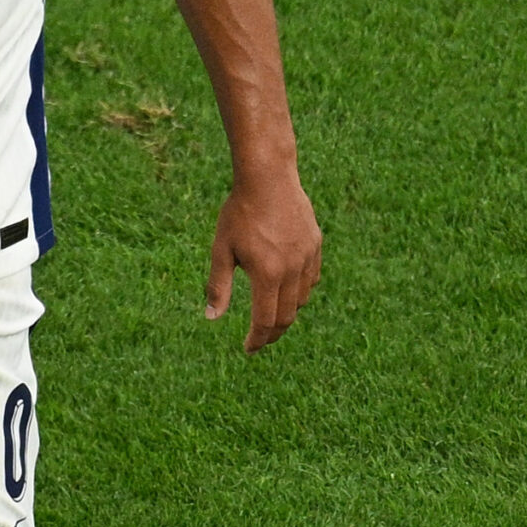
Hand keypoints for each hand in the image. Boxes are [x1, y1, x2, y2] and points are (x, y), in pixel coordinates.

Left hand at [207, 171, 321, 350]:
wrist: (268, 178)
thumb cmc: (238, 213)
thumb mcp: (221, 250)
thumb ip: (218, 286)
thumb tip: (211, 318)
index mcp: (266, 274)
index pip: (265, 321)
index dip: (257, 339)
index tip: (249, 349)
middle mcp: (291, 270)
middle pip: (287, 316)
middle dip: (272, 333)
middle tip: (259, 340)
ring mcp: (307, 257)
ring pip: (302, 299)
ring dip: (287, 313)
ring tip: (270, 316)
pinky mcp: (315, 245)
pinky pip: (311, 279)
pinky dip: (300, 292)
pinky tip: (287, 291)